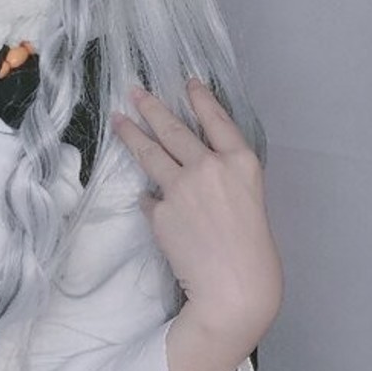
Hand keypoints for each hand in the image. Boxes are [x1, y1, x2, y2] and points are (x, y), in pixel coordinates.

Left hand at [112, 79, 281, 370]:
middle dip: (151, 107)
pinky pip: (149, 198)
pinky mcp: (159, 211)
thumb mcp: (250, 201)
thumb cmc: (253, 252)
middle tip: (134, 91)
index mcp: (243, 162)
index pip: (216, 119)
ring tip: (118, 119)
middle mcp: (211, 166)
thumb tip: (190, 170)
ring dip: (131, 133)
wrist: (234, 288)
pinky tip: (150, 203)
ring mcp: (181, 187)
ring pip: (150, 153)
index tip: (187, 81)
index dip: (200, 98)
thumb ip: (223, 180)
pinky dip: (149, 199)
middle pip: (175, 129)